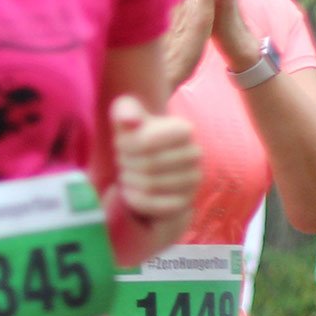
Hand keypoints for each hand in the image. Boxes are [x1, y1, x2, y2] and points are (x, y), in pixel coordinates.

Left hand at [110, 95, 200, 225]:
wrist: (147, 165)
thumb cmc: (135, 137)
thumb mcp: (126, 117)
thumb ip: (124, 111)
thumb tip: (129, 121)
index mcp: (184, 130)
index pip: (146, 141)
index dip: (125, 145)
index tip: (120, 144)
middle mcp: (195, 154)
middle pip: (147, 164)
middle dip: (125, 164)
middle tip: (121, 161)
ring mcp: (193, 180)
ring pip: (150, 185)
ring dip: (129, 181)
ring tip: (127, 173)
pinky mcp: (186, 202)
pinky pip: (155, 204)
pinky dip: (135, 199)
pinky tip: (130, 191)